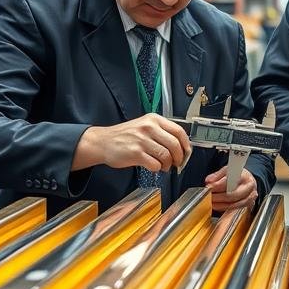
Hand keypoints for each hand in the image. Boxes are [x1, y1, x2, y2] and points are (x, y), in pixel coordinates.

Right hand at [73, 114, 190, 171]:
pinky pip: (155, 164)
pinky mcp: (135, 153)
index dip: (186, 145)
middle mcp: (148, 128)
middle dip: (179, 157)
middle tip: (177, 163)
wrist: (102, 142)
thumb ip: (161, 132)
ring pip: (166, 156)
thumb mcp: (144, 126)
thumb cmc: (124, 136)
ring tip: (163, 166)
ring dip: (168, 165)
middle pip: (175, 145)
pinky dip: (157, 168)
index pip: (179, 131)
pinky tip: (152, 166)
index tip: (186, 152)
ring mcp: (141, 140)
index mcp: (153, 119)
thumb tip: (181, 146)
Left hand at [205, 168, 256, 210]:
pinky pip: (234, 210)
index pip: (231, 181)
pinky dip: (224, 209)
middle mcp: (249, 188)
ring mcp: (250, 198)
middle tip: (209, 196)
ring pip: (234, 205)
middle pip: (233, 195)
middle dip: (218, 197)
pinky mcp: (248, 206)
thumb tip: (209, 181)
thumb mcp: (228, 171)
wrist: (249, 182)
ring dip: (220, 205)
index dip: (218, 185)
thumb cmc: (238, 176)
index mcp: (244, 176)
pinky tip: (217, 206)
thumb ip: (217, 175)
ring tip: (211, 202)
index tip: (209, 187)